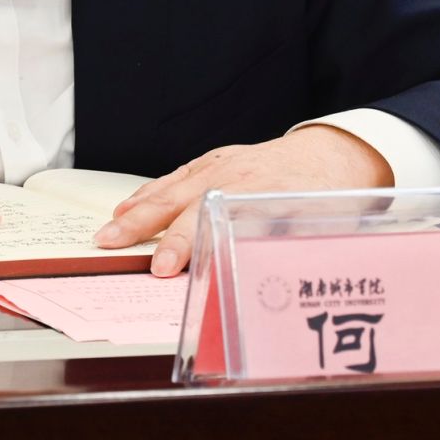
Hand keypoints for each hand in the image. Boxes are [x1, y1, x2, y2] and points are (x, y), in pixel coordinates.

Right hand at [92, 127, 391, 276]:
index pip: (208, 222)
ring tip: (107, 230)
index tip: (163, 268)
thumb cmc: (325, 195)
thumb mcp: (313, 227)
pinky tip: (129, 205)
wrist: (332, 153)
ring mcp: (220, 165)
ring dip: (135, 211)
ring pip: (169, 188)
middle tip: (110, 245)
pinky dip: (149, 191)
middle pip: (177, 203)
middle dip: (142, 227)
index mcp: (256, 193)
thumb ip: (277, 250)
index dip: (184, 246)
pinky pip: (176, 176)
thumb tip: (250, 286)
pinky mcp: (215, 160)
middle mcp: (231, 176)